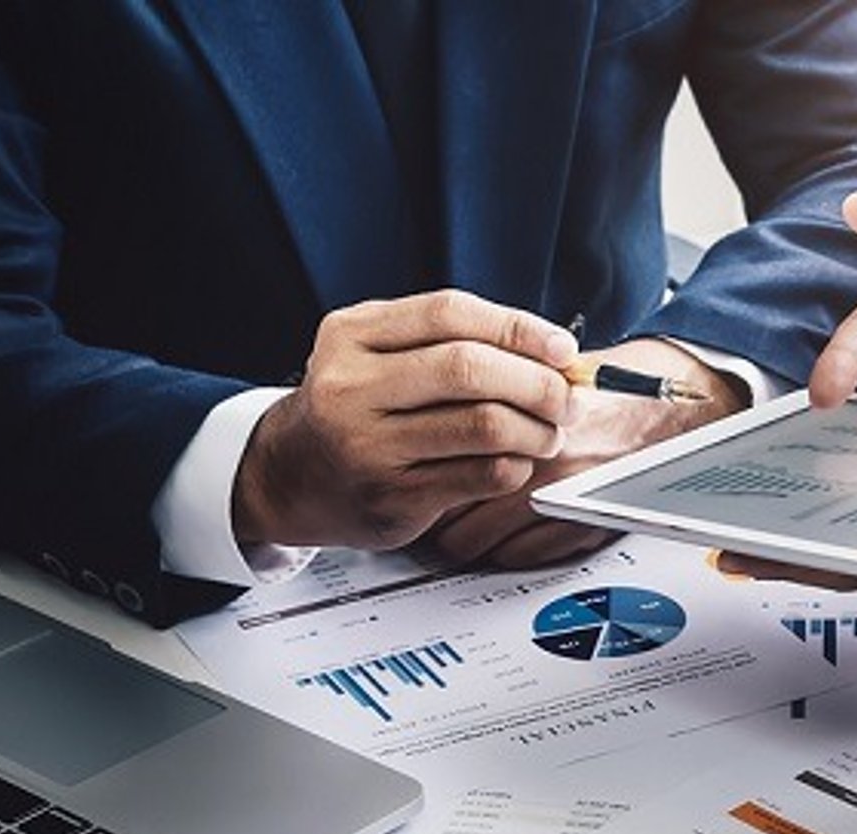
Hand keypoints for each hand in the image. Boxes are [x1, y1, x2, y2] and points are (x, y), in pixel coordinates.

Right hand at [234, 289, 575, 549]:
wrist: (290, 476)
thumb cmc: (356, 407)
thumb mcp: (378, 353)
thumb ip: (449, 341)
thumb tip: (552, 352)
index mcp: (351, 336)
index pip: (450, 314)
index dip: (518, 328)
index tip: (562, 349)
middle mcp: (351, 387)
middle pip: (469, 369)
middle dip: (537, 383)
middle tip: (567, 398)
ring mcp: (369, 446)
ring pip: (483, 426)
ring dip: (535, 430)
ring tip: (548, 432)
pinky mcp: (392, 496)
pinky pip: (480, 475)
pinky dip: (515, 466)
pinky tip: (517, 462)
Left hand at [425, 338, 745, 566]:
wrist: (681, 407)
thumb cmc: (620, 384)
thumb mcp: (549, 370)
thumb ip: (494, 389)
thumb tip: (435, 403)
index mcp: (526, 416)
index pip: (443, 459)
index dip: (418, 469)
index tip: (409, 470)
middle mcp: (542, 463)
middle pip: (450, 509)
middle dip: (432, 510)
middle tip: (422, 506)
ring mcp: (564, 501)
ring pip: (477, 541)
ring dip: (462, 537)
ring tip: (455, 526)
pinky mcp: (585, 528)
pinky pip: (520, 557)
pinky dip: (504, 550)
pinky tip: (502, 534)